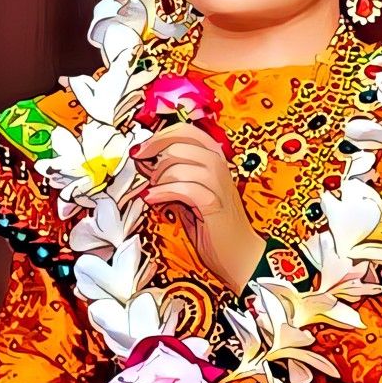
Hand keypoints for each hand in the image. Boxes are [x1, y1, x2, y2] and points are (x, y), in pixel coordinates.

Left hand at [131, 122, 265, 294]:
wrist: (240, 253)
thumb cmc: (213, 225)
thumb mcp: (190, 193)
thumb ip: (173, 175)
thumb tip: (145, 163)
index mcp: (214, 157)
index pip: (184, 130)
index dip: (158, 137)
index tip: (141, 150)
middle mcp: (218, 164)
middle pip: (177, 143)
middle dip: (154, 158)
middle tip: (145, 174)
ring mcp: (218, 182)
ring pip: (177, 163)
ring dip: (158, 178)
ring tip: (154, 192)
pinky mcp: (213, 201)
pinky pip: (181, 187)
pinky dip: (162, 193)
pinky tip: (154, 201)